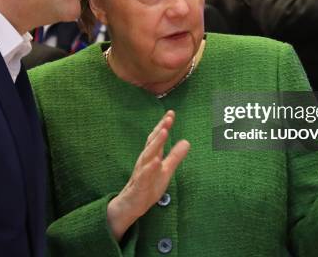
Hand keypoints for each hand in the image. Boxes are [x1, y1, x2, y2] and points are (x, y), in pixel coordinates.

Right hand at [107, 110, 189, 240]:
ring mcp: (141, 171)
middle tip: (168, 118)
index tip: (171, 113)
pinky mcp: (140, 184)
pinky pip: (145, 175)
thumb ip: (175, 156)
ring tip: (163, 132)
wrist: (131, 204)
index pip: (157, 138)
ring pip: (148, 155)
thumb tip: (186, 142)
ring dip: (156, 143)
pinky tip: (156, 161)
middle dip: (160, 129)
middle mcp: (145, 160)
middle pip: (152, 142)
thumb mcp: (166, 170)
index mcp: (151, 156)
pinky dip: (150, 167)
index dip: (163, 125)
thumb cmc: (148, 185)